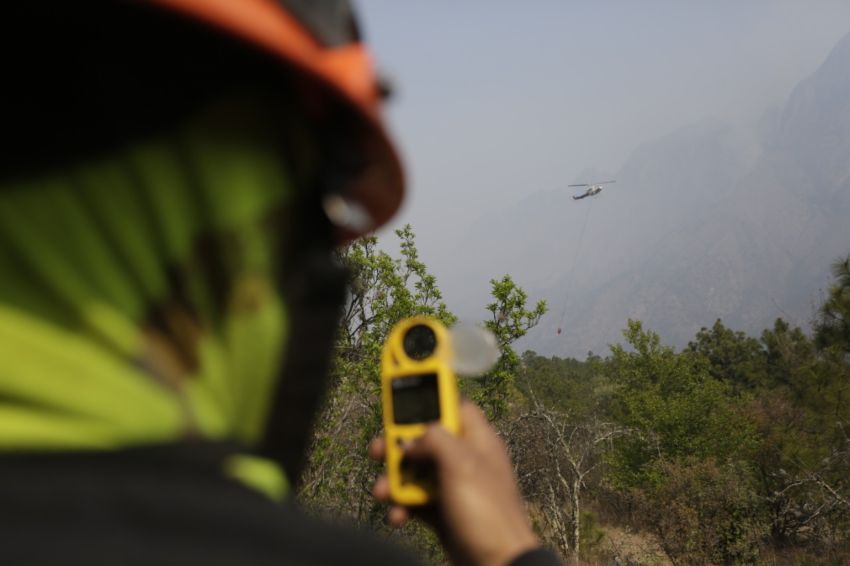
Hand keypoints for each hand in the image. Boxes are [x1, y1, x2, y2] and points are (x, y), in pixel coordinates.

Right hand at [369, 401, 538, 565]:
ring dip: (395, 481)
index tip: (405, 399)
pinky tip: (397, 516)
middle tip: (378, 451)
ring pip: (416, 471)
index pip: (454, 406)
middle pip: (425, 439)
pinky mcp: (444, 512)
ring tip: (382, 492)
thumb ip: (435, 439)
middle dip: (399, 446)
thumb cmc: (488, 514)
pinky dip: (402, 506)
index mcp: (478, 441)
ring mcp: (454, 487)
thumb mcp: (461, 465)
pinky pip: (416, 500)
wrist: (497, 565)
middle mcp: (466, 460)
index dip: (431, 400)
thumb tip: (413, 438)